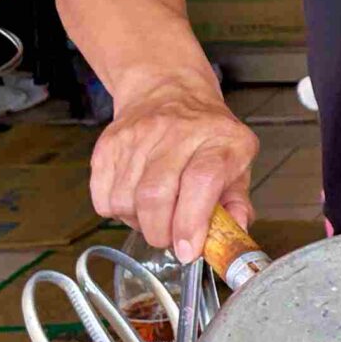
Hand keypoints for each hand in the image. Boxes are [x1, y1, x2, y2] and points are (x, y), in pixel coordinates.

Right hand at [90, 72, 259, 263]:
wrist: (169, 92)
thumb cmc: (208, 135)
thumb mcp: (238, 161)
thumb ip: (237, 201)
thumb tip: (235, 232)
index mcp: (218, 139)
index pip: (201, 182)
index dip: (191, 222)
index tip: (188, 250)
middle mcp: (177, 133)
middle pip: (156, 195)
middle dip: (161, 232)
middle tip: (170, 239)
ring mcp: (138, 136)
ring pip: (126, 200)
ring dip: (138, 222)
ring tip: (155, 215)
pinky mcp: (109, 145)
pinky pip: (103, 196)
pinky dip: (117, 212)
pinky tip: (135, 201)